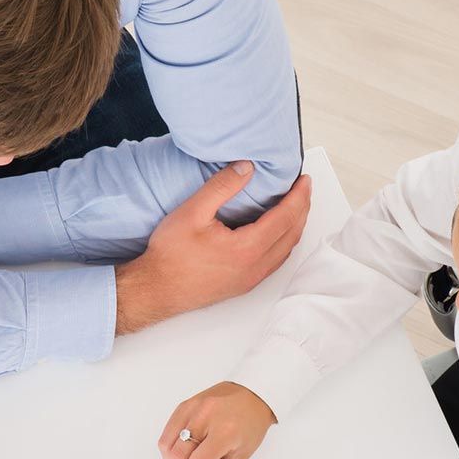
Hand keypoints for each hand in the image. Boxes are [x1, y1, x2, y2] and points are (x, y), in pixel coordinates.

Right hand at [116, 162, 311, 334]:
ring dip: (294, 227)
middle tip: (303, 189)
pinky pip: (274, 261)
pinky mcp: (243, 285)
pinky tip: (275, 233)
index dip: (299, 196)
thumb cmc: (170, 256)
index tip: (304, 180)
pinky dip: (283, 242)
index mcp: (247, 249)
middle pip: (292, 234)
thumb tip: (246, 167)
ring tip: (294, 207)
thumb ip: (222, 186)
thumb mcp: (192, 211)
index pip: (286, 217)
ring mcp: (250, 279)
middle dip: (302, 209)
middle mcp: (254, 267)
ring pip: (286, 250)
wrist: (155, 290)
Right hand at [159, 382, 277, 458]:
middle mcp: (206, 417)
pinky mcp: (183, 406)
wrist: (252, 396)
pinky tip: (184, 451)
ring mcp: (193, 409)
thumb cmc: (249, 427)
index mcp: (226, 432)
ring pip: (166, 446)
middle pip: (177, 456)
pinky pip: (166, 434)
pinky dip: (170, 449)